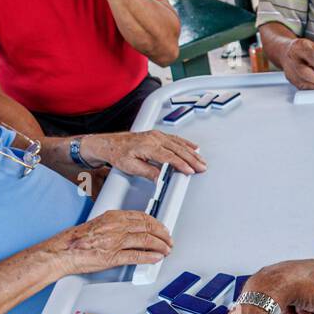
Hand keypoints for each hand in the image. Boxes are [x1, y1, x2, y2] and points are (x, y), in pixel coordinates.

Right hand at [44, 210, 172, 275]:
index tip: (162, 228)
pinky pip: (136, 256)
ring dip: (160, 246)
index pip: (142, 217)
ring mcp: (114, 242)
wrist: (62, 251)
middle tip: (168, 240)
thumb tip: (133, 229)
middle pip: (148, 227)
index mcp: (113, 216)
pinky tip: (156, 258)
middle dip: (162, 234)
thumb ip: (116, 224)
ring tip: (166, 250)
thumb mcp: (99, 223)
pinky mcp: (112, 257)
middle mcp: (115, 227)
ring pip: (146, 240)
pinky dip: (150, 257)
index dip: (156, 223)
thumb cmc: (76, 240)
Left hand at [81, 131, 206, 180]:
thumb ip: (148, 172)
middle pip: (178, 149)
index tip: (190, 171)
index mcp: (148, 146)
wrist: (111, 144)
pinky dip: (186, 144)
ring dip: (192, 153)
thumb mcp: (131, 167)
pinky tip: (194, 148)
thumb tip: (161, 178)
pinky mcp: (158, 135)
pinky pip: (176, 139)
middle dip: (192, 159)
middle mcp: (154, 138)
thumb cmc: (119, 154)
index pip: (169, 157)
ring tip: (201, 161)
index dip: (181, 164)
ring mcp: (157, 135)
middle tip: (202, 167)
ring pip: (179, 144)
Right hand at [280, 37, 313, 88]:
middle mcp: (292, 57)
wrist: (286, 51)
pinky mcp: (290, 78)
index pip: (313, 57)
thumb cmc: (302, 49)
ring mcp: (289, 69)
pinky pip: (301, 86)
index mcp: (300, 46)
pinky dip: (311, 88)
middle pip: (304, 72)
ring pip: (302, 82)